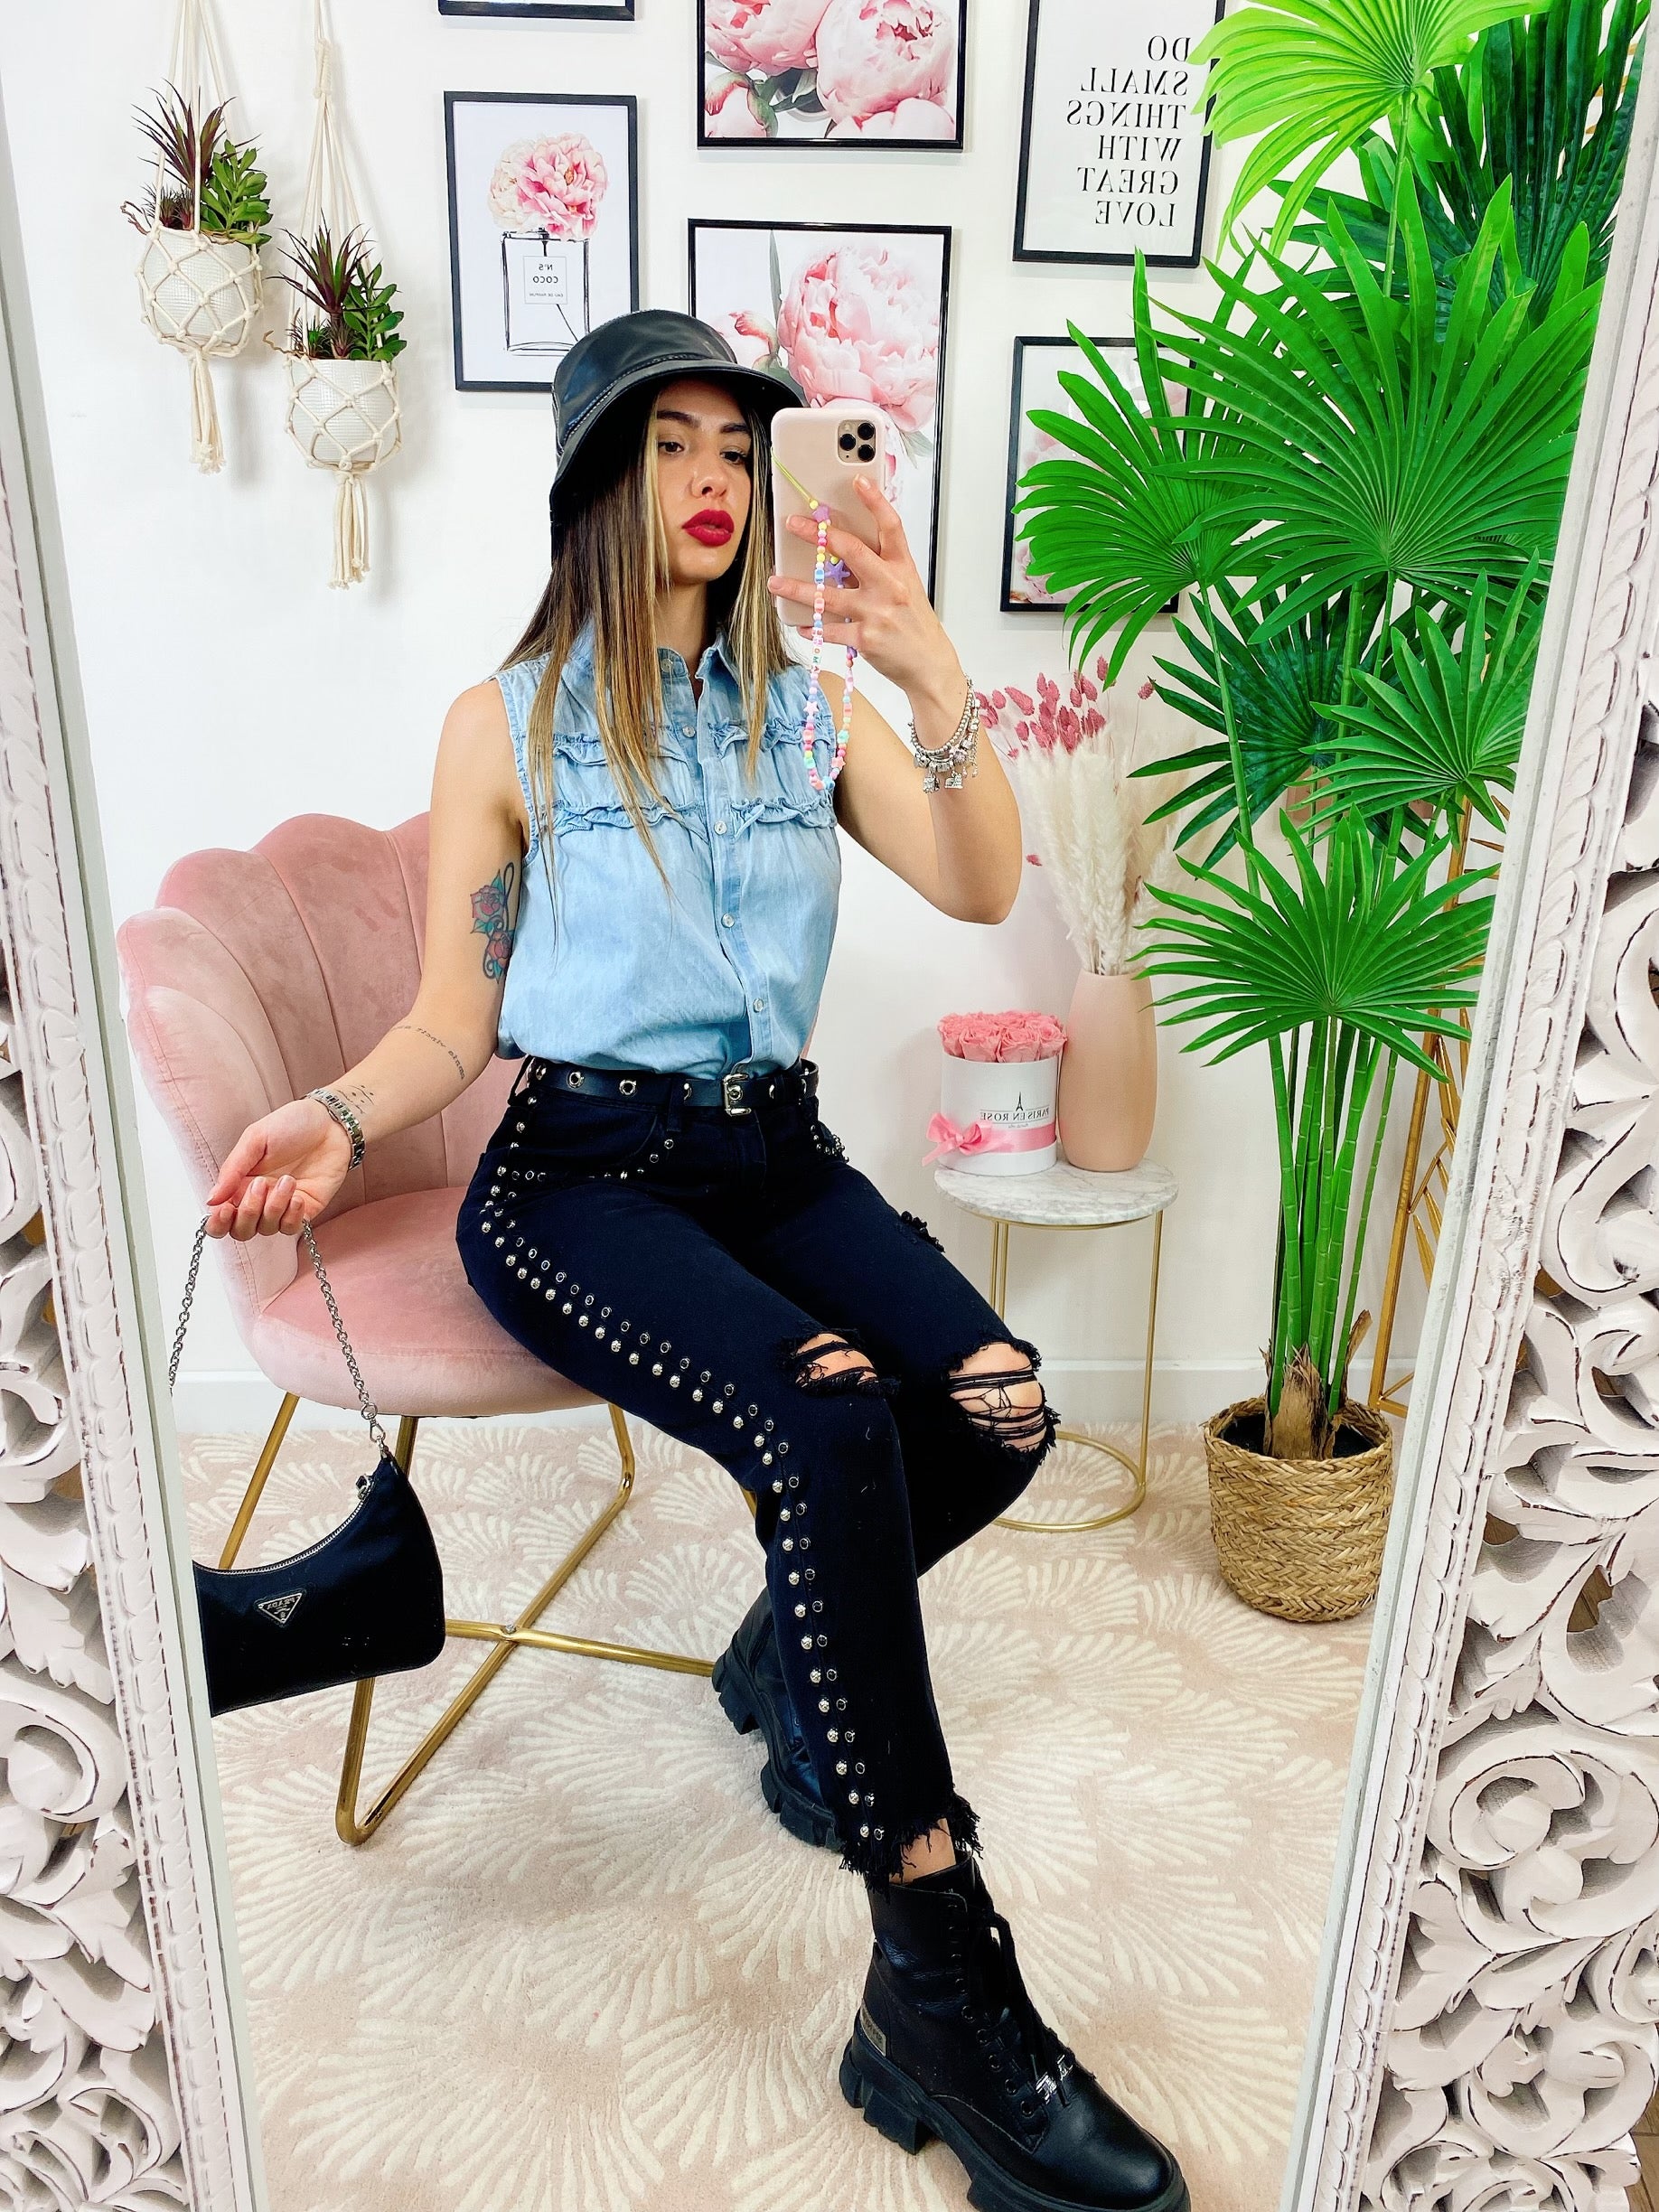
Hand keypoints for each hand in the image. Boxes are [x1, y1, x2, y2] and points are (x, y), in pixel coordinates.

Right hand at [203, 1100, 351, 1241]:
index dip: (218, 1223)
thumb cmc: (291, 1124)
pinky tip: (298, 1196)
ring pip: (266, 1229)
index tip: (225, 1210)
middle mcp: (258, 1200)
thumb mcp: (255, 1139)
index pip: (220, 1217)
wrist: (330, 1123)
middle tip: (261, 1185)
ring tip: (288, 1180)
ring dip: (274, 1207)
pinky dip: (291, 1216)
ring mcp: (281, 1207)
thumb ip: (232, 1170)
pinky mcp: (305, 1210)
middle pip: (241, 1231)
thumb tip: (210, 1200)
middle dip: (248, 1214)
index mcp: (239, 1183)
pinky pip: (291, 1228)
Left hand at [768, 476, 964, 708]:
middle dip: (818, 535)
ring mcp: (876, 612)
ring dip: (796, 588)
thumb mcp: (905, 587)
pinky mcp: (865, 638)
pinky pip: (829, 629)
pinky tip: (801, 624)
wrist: (928, 663)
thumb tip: (843, 550)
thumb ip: (879, 567)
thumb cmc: (915, 623)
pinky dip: (812, 627)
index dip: (875, 501)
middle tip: (794, 524)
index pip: (890, 526)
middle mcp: (890, 585)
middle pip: (851, 551)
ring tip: (774, 582)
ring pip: (826, 595)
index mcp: (902, 567)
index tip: (857, 481)